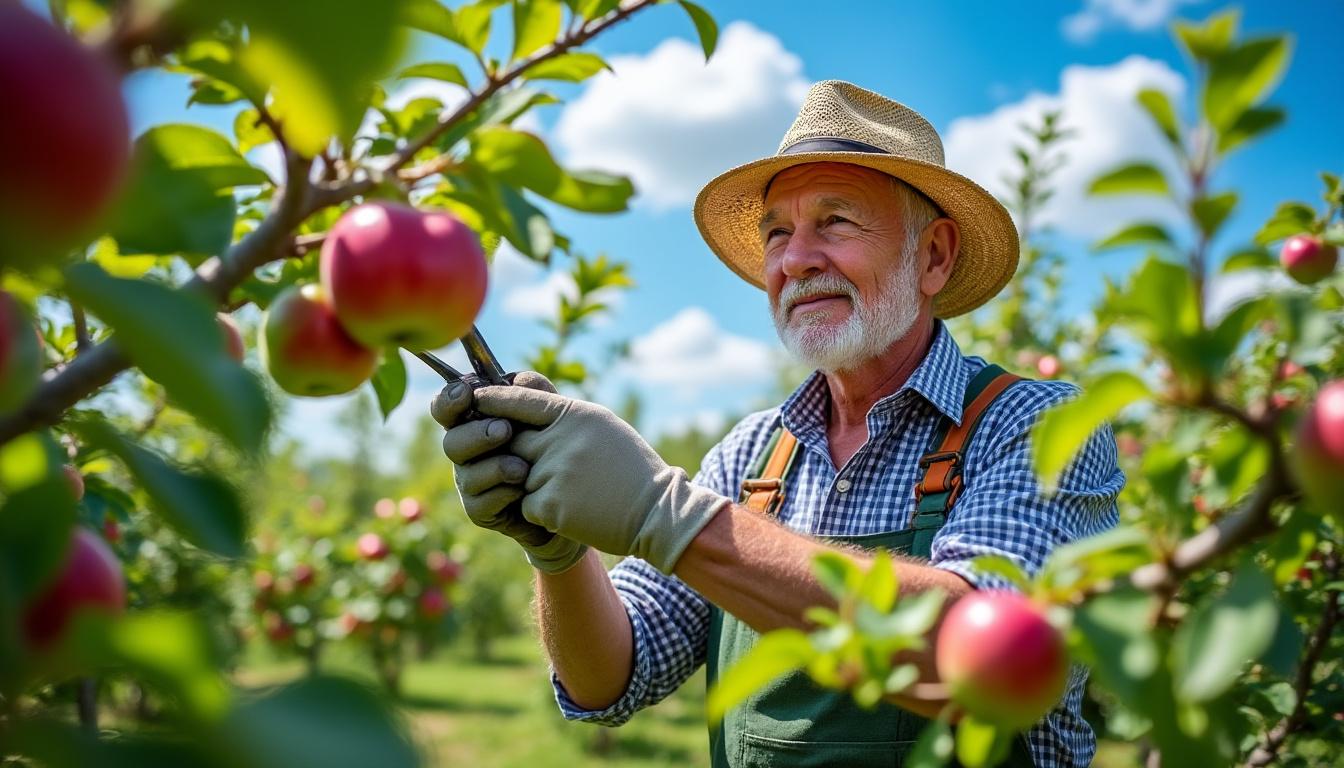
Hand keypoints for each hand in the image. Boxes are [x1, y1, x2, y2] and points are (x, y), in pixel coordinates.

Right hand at [430, 371, 586, 573]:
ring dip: (495, 467)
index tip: (466, 393)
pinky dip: (503, 494)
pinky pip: (481, 503)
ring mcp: (471, 483)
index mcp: (475, 422)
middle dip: (477, 435)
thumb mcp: (551, 413)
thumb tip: (517, 379)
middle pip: (451, 442)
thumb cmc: (554, 446)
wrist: (573, 496)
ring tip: (522, 468)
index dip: (449, 400)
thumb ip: (535, 391)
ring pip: (466, 474)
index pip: (447, 408)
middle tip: (505, 431)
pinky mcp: (481, 511)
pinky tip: (523, 490)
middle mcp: (467, 452)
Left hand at [473, 384, 729, 574]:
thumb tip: (525, 401)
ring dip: (536, 486)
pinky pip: (527, 505)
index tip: (477, 398)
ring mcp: (551, 472)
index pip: (521, 399)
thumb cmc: (631, 468)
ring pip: (517, 476)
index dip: (496, 399)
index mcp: (573, 415)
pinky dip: (544, 511)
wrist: (656, 512)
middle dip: (515, 453)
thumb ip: (564, 416)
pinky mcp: (548, 504)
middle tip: (534, 463)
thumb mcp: (602, 427)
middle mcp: (558, 439)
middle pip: (511, 440)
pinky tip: (574, 512)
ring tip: (575, 493)